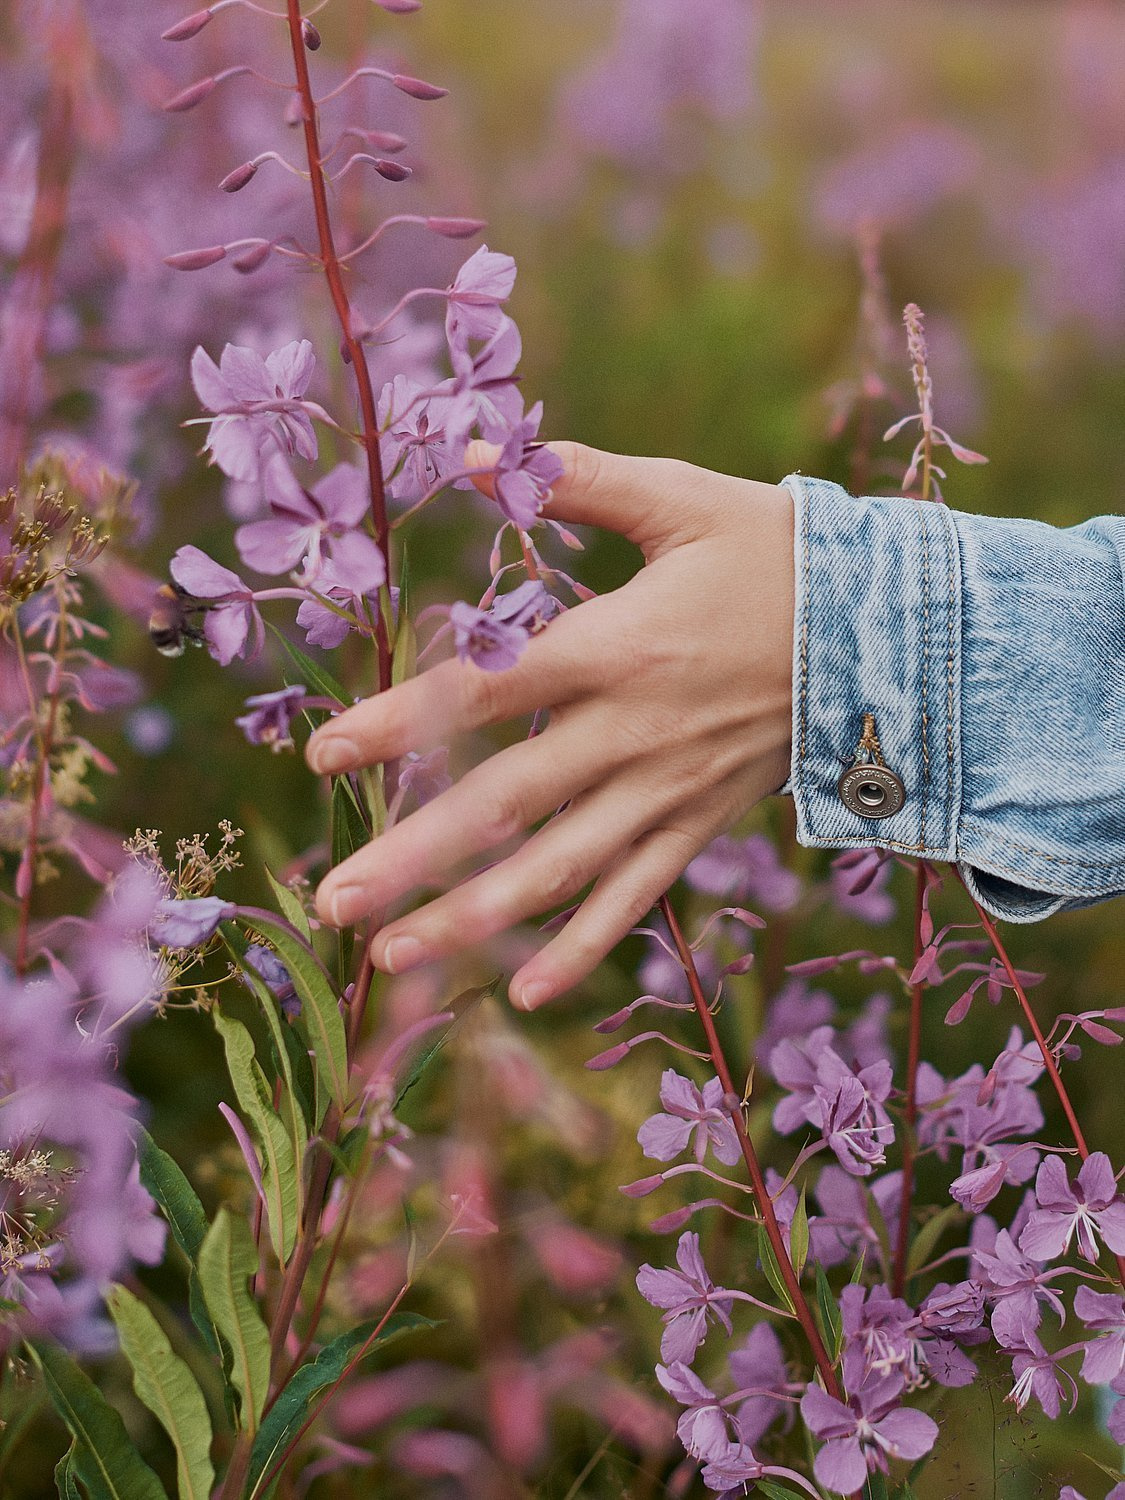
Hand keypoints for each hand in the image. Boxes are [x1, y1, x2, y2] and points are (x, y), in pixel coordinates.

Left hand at [307, 443, 794, 1008]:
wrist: (888, 631)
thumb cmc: (775, 555)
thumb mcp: (681, 499)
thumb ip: (577, 476)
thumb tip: (476, 451)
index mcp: (618, 646)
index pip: (488, 691)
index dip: (401, 722)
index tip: (322, 754)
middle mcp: (633, 732)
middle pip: (507, 804)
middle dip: (415, 857)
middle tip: (332, 902)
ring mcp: (667, 791)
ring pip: (560, 869)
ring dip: (473, 919)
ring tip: (392, 958)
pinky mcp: (698, 825)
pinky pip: (635, 897)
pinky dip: (582, 947)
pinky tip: (522, 992)